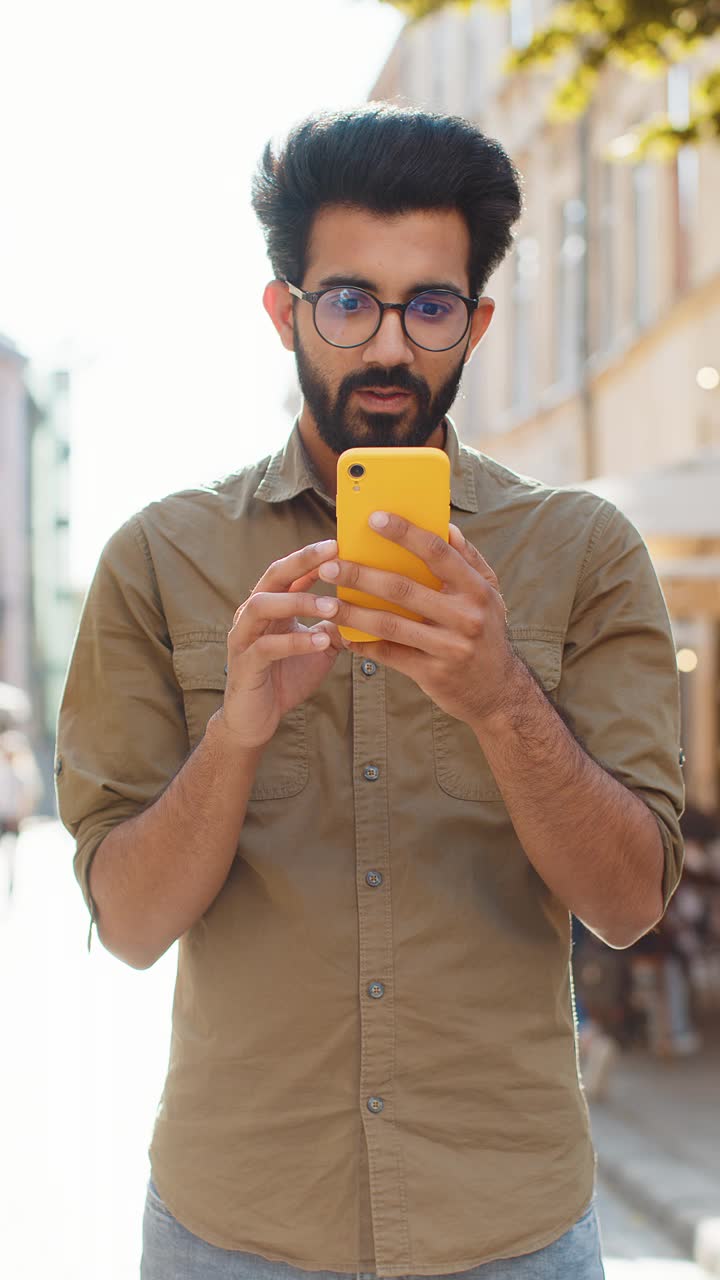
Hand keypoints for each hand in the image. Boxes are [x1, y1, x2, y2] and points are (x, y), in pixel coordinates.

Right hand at [220, 540, 343, 748]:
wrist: (255, 720)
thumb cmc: (285, 677)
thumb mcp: (318, 646)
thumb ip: (335, 625)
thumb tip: (370, 606)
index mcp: (270, 606)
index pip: (289, 571)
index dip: (313, 556)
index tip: (342, 543)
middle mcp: (251, 614)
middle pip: (273, 576)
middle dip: (303, 562)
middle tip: (334, 554)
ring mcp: (244, 637)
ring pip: (263, 605)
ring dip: (299, 602)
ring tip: (333, 606)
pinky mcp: (244, 664)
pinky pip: (267, 647)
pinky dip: (296, 642)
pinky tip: (321, 642)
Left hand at [319, 513, 520, 727]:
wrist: (498, 692)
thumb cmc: (486, 633)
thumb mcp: (489, 595)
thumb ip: (469, 560)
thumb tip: (446, 527)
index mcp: (476, 590)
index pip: (437, 552)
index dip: (404, 533)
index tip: (373, 519)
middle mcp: (465, 617)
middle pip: (403, 589)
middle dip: (361, 575)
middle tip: (329, 566)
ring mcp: (449, 647)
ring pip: (390, 624)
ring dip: (353, 612)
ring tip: (326, 603)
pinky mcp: (432, 673)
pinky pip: (389, 655)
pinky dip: (364, 644)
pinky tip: (344, 635)